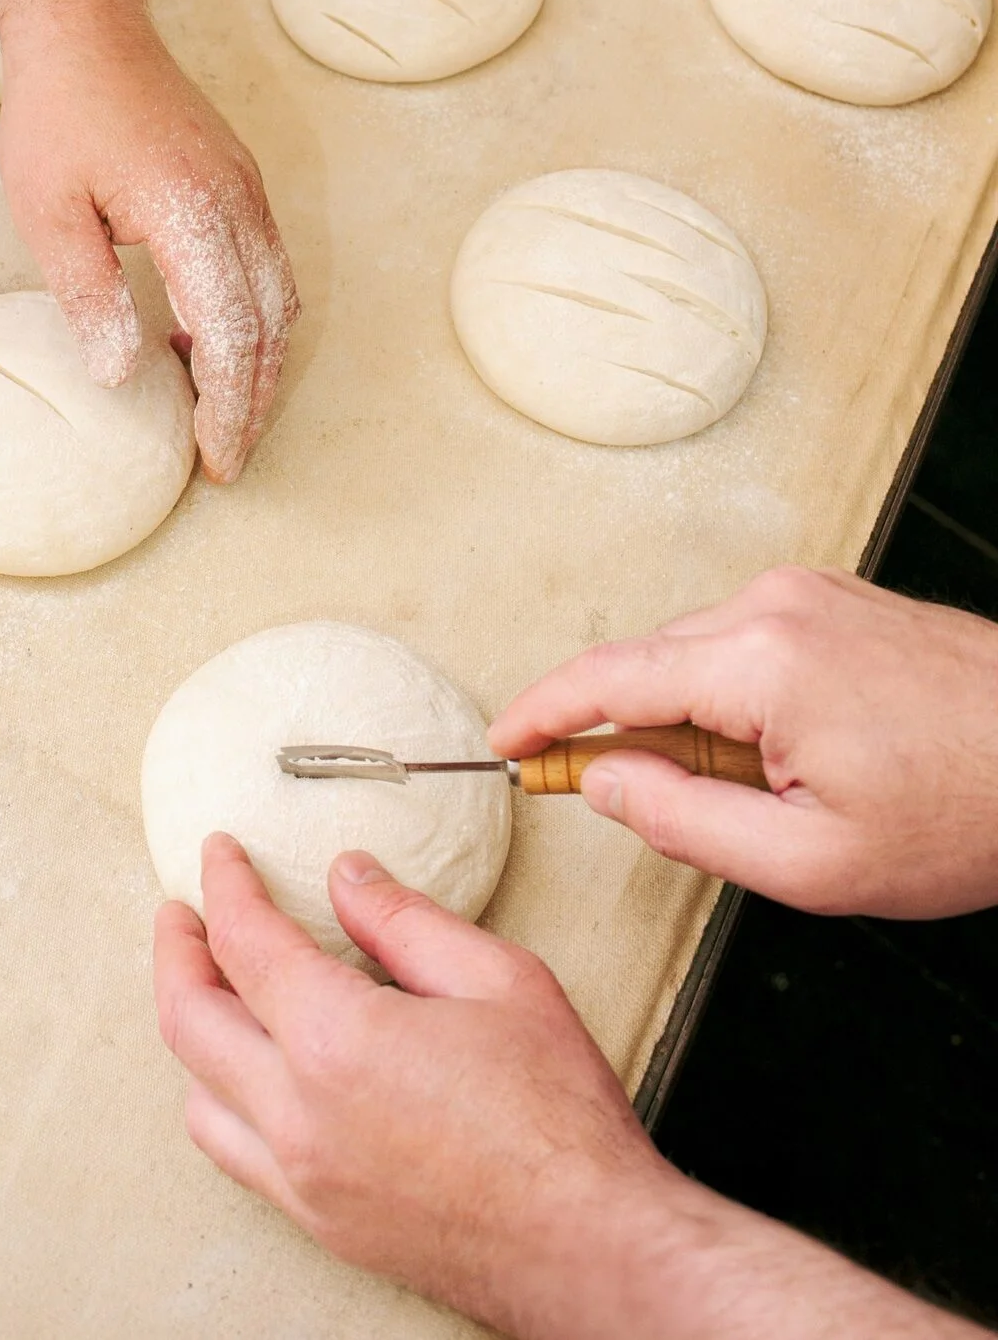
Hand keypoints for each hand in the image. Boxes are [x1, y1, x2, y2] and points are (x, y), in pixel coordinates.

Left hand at [0, 3, 297, 481]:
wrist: (87, 29)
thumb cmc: (58, 113)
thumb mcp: (48, 212)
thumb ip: (88, 297)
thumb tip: (122, 376)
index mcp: (190, 212)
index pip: (230, 333)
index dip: (227, 406)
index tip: (214, 459)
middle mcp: (236, 202)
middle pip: (269, 325)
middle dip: (253, 401)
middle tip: (225, 459)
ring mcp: (247, 189)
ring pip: (279, 297)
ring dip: (258, 363)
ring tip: (221, 415)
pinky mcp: (240, 181)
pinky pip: (267, 266)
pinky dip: (252, 319)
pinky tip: (209, 346)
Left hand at [154, 835, 976, 1339]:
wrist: (593, 1250)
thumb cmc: (560, 1121)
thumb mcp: (500, 980)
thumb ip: (406, 920)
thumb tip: (348, 876)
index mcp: (337, 1042)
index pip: (244, 943)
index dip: (222, 887)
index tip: (218, 855)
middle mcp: (299, 1116)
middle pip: (188, 1018)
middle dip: (175, 951)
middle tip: (183, 911)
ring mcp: (303, 1180)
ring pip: (197, 1095)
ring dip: (191, 1030)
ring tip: (213, 987)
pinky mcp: (321, 1223)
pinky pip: (236, 1153)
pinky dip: (223, 1099)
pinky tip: (253, 1073)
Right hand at [491, 566, 997, 917]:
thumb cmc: (969, 812)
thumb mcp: (813, 863)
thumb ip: (684, 824)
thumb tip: (602, 783)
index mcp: (759, 662)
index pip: (607, 678)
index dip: (542, 714)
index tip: (504, 743)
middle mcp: (773, 604)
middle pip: (646, 663)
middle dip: (622, 732)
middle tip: (638, 806)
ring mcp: (806, 591)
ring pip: (694, 655)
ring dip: (689, 719)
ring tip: (769, 795)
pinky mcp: (832, 596)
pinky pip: (743, 642)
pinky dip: (731, 696)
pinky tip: (790, 754)